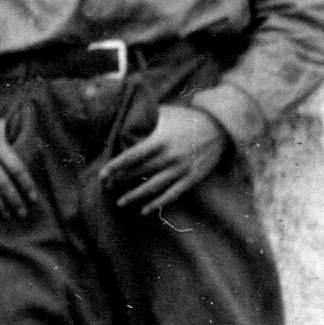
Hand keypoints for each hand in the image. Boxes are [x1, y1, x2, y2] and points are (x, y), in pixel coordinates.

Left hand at [101, 103, 229, 212]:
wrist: (221, 126)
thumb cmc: (188, 117)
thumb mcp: (166, 113)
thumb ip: (146, 118)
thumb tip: (125, 116)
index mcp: (160, 139)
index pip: (131, 156)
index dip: (114, 167)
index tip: (102, 175)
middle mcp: (169, 156)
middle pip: (139, 172)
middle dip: (120, 181)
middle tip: (107, 187)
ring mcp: (181, 168)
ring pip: (153, 187)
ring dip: (135, 196)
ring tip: (120, 202)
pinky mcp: (192, 177)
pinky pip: (172, 194)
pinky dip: (158, 204)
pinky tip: (145, 211)